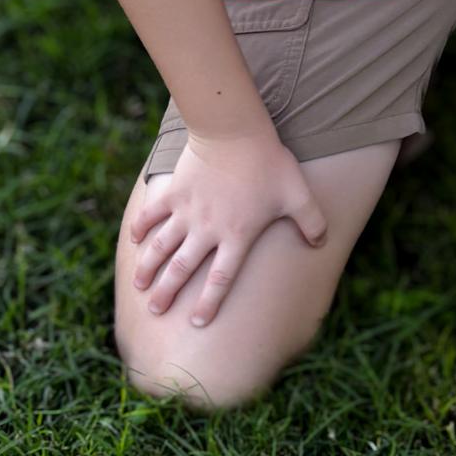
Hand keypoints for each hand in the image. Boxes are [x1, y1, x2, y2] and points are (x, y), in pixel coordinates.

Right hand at [128, 129, 328, 327]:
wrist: (235, 132)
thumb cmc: (269, 163)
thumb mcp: (299, 194)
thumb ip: (312, 221)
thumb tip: (321, 243)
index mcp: (237, 236)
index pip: (222, 279)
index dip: (209, 303)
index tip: (197, 323)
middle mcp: (207, 230)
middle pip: (183, 269)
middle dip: (167, 293)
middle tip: (155, 310)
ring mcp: (187, 211)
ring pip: (162, 247)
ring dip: (149, 267)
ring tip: (139, 285)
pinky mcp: (174, 192)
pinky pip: (152, 214)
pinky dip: (141, 227)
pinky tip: (134, 240)